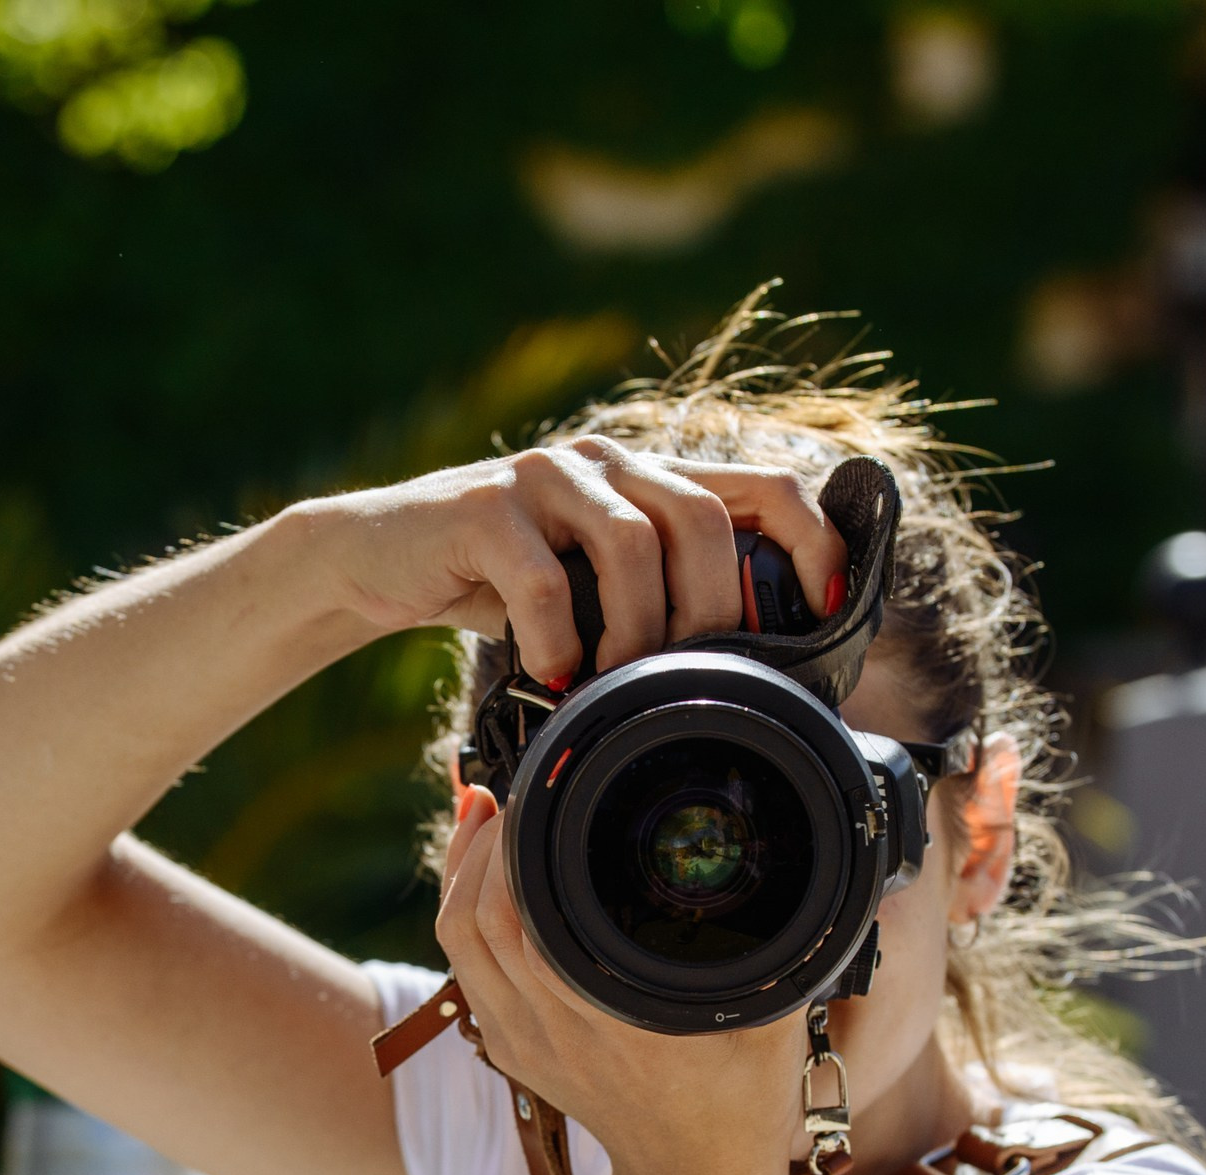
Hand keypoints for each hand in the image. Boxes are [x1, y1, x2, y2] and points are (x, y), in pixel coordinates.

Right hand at [307, 437, 846, 683]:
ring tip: (615, 681)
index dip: (814, 542)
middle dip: (713, 611)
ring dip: (638, 630)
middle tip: (689, 677)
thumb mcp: (588, 589)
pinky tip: (552, 672)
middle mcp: (606, 462)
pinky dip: (559, 638)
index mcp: (647, 478)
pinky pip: (543, 578)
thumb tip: (745, 677)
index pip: (765, 484)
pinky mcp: (483, 506)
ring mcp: (544, 476)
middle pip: (706, 518)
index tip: (829, 611)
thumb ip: (653, 602)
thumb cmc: (495, 587)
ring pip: (634, 543)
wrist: (375, 558)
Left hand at [435, 785, 804, 1174]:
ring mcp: (522, 1045)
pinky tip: (483, 876)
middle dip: (479, 847)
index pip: (520, 922)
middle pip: (472, 923)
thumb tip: (793, 871)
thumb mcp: (772, 1022)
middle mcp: (551, 1032)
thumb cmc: (740, 1102)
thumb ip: (780, 950)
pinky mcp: (511, 1050)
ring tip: (483, 814)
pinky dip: (464, 915)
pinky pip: (466, 970)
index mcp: (607, 1020)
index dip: (510, 852)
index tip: (533, 795)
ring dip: (461, 875)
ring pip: (458, 944)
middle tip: (506, 790)